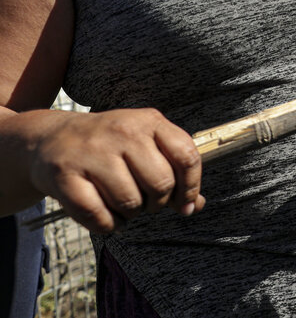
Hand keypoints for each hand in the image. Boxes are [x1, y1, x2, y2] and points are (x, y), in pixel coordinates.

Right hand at [27, 108, 203, 233]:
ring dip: (131, 215)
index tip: (184, 205)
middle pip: (161, 183)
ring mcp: (92, 152)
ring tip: (121, 205)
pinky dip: (107, 225)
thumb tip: (195, 205)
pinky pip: (99, 216)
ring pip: (130, 202)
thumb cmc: (109, 147)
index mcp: (149, 121)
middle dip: (157, 203)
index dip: (191, 187)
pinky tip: (104, 215)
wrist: (50, 139)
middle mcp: (122, 131)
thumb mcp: (145, 146)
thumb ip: (174, 171)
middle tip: (145, 203)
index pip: (186, 156)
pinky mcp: (65, 174)